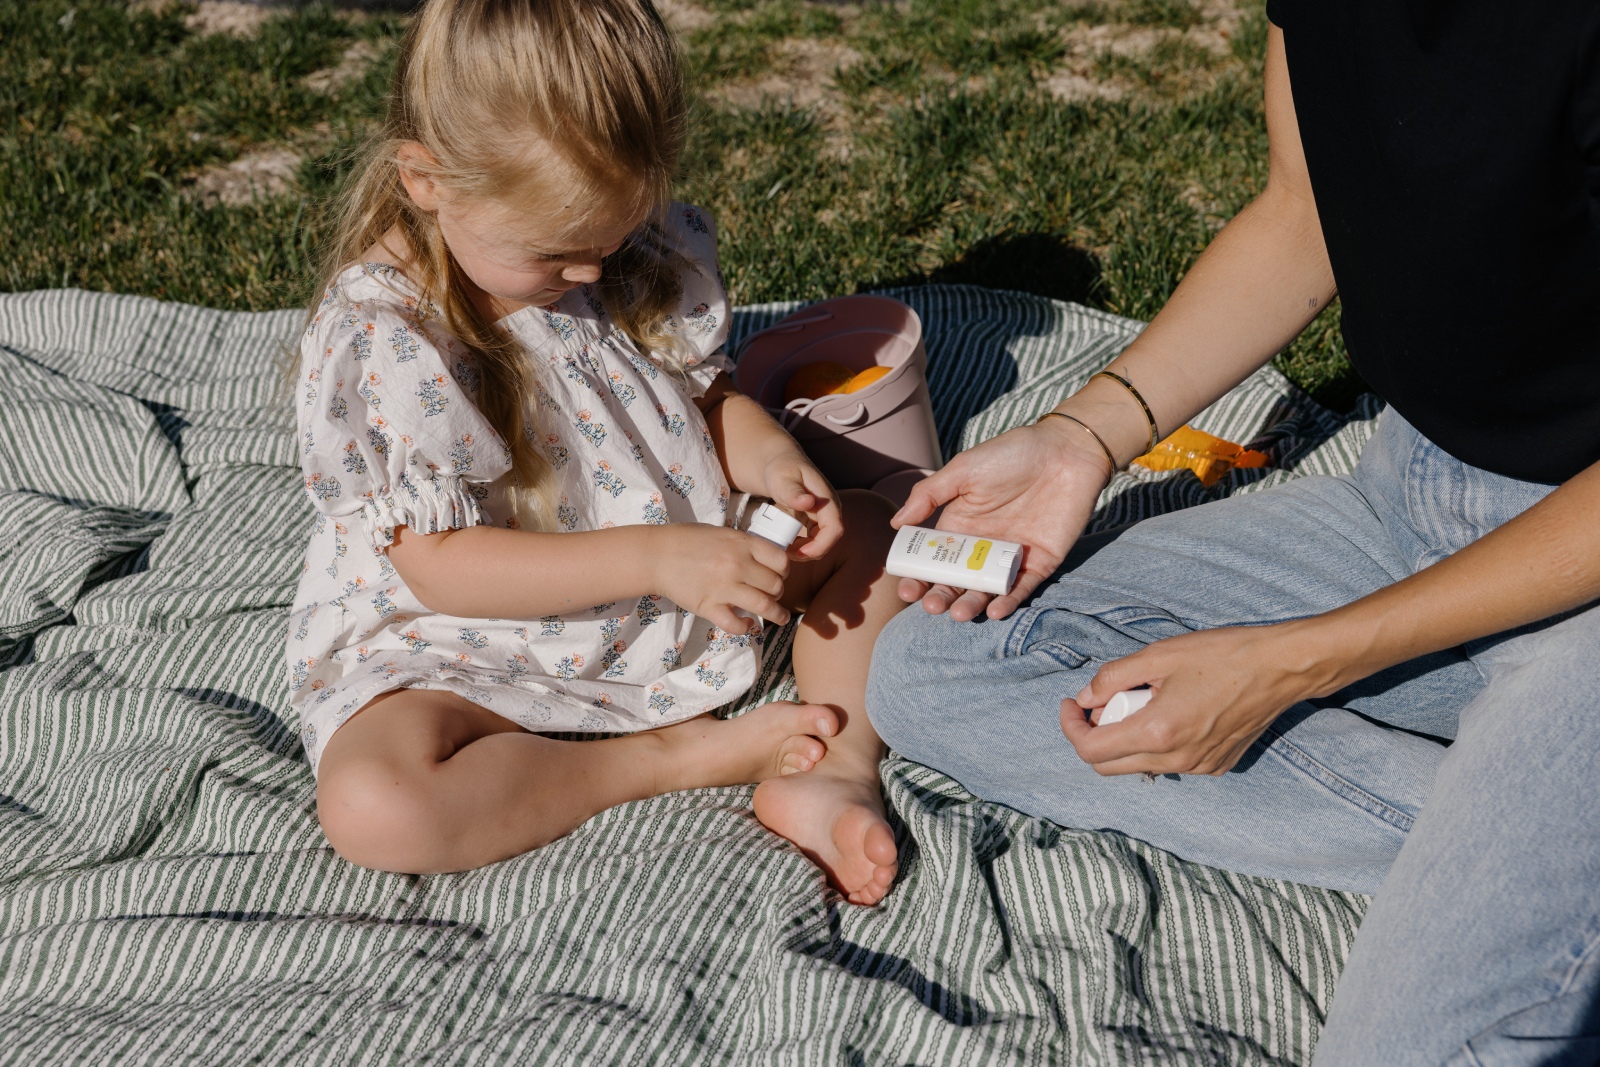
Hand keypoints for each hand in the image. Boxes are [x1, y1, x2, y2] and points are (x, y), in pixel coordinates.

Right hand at [651, 523, 792, 634]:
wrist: (656, 555)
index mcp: (741, 543)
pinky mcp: (709, 607)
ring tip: (782, 618)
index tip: (781, 574)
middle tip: (774, 595)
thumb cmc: (687, 540)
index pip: (781, 560)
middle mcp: (736, 565)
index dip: (785, 570)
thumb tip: (767, 558)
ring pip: (764, 606)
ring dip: (777, 615)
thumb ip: (744, 545)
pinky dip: (745, 628)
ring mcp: (723, 587)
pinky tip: (748, 624)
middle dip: (778, 592)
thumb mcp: (722, 533)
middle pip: (775, 585)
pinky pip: (736, 624)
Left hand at [760, 455, 843, 560]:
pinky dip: (798, 546)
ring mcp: (822, 516)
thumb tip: (809, 502)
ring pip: (819, 543)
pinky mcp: (814, 521)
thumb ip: (793, 492)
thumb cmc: (781, 467)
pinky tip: (783, 543)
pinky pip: (811, 540)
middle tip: (784, 553)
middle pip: (827, 541)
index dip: (820, 546)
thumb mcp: (783, 478)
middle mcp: (829, 510)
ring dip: (803, 551)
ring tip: (781, 548)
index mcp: (827, 500)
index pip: (834, 530)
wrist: (779, 461)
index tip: (799, 553)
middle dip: (808, 552)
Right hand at [892, 417, 1109, 620]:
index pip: (933, 559)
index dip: (918, 576)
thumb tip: (895, 523)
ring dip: (971, 605)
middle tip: (931, 606)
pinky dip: (1009, 601)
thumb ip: (929, 495)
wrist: (1066, 451)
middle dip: (942, 596)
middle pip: (957, 580)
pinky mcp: (1040, 562)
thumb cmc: (1012, 454)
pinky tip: (994, 611)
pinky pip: (1022, 588)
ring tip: (959, 614)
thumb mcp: (964, 470)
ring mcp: (1010, 557)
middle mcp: (982, 546)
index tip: (906, 589)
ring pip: (986, 589)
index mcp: (959, 526)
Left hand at [1060, 619, 1335, 775]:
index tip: (1070, 704)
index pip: (1091, 750)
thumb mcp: (1158, 655)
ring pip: (1139, 766)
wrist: (1282, 668)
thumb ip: (1113, 677)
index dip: (1071, 727)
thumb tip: (1086, 697)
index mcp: (1157, 732)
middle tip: (1099, 703)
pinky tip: (1172, 712)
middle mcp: (1176, 760)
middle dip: (1094, 736)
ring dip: (1125, 740)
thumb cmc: (1223, 655)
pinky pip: (1170, 764)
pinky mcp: (1217, 766)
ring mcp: (1198, 768)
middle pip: (1109, 766)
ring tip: (1140, 702)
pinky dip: (1156, 744)